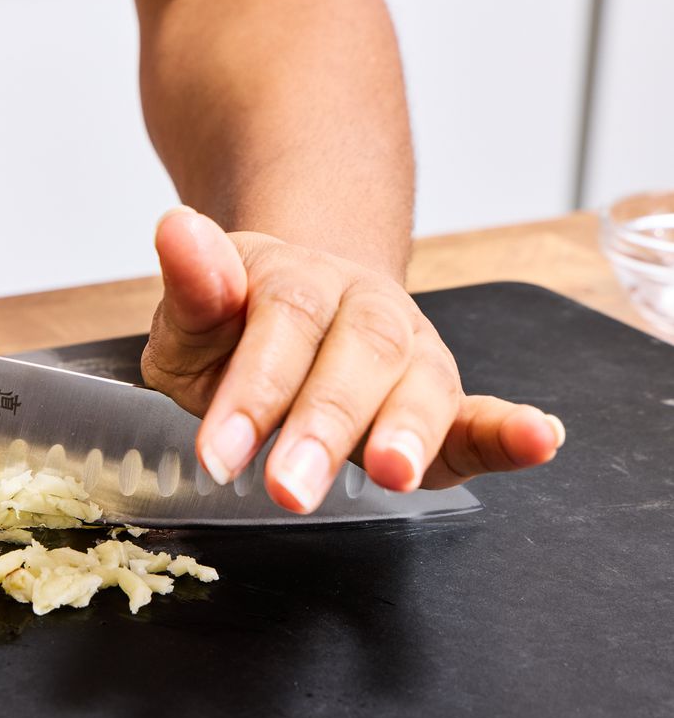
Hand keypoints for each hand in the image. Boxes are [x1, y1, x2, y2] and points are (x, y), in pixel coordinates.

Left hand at [141, 207, 564, 512]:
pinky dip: (512, 432)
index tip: (217, 453)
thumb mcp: (192, 316)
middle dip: (324, 426)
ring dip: (410, 431)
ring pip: (418, 384)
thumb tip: (177, 230)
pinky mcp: (442, 400)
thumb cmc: (235, 328)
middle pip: (354, 357)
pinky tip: (540, 439)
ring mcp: (409, 351)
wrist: (290, 308)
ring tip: (396, 474)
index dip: (251, 391)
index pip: (279, 328)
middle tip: (290, 487)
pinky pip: (479, 415)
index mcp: (295, 280)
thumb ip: (193, 287)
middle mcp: (363, 308)